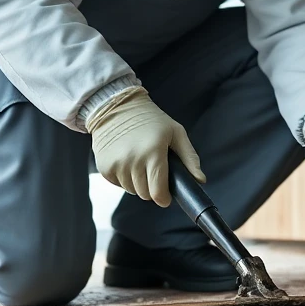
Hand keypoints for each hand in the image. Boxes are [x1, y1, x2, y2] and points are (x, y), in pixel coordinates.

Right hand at [87, 87, 204, 206]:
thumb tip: (200, 180)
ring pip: (132, 191)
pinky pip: (119, 185)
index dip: (164, 198)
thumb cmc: (151, 119)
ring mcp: (117, 165)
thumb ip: (190, 158)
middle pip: (145, 194)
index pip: (158, 192)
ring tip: (140, 162)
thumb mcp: (176, 132)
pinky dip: (125, 178)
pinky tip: (127, 161)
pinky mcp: (104, 168)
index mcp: (153, 152)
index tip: (166, 195)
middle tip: (154, 170)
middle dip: (152, 187)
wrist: (117, 107)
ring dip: (138, 183)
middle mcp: (133, 160)